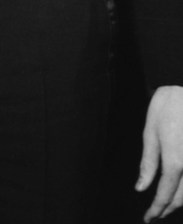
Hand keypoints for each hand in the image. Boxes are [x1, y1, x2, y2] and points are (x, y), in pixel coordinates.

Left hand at [136, 85, 182, 219]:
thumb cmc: (167, 107)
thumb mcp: (150, 132)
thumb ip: (148, 163)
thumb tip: (140, 187)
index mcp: (175, 161)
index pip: (165, 194)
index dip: (156, 209)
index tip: (147, 218)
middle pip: (182, 199)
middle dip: (168, 209)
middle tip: (154, 213)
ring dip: (179, 201)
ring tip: (165, 204)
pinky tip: (178, 188)